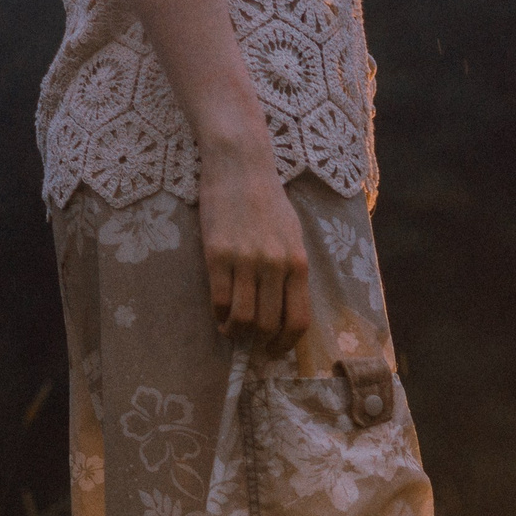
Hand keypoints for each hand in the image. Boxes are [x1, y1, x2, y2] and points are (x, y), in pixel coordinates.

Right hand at [198, 140, 310, 354]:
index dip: (286, 344)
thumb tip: (286, 308)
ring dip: (235, 332)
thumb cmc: (268, 200)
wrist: (240, 166)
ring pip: (242, 318)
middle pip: (268, 325)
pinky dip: (218, 315)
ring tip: (231, 330)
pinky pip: (218, 300)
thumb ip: (291, 270)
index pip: (298, 320)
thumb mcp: (293, 235)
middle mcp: (274, 265)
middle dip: (258, 343)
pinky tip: (218, 313)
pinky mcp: (217, 254)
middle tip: (250, 343)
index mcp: (298, 263)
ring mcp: (245, 261)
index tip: (275, 350)